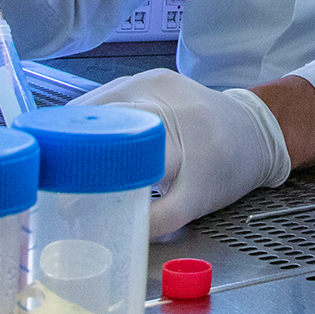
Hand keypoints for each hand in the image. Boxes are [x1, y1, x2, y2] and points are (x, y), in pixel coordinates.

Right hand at [77, 70, 290, 237]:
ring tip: (67, 165)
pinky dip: (91, 121)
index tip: (67, 198)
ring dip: (75, 134)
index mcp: (179, 129)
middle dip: (72, 153)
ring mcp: (152, 79)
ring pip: (93, 107)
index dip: (86, 175)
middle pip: (96, 122)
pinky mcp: (147, 75)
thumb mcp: (195, 204)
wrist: (255, 132)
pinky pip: (104, 98)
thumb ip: (152, 222)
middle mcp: (162, 95)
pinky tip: (84, 142)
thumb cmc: (229, 168)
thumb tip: (108, 237)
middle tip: (59, 184)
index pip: (115, 149)